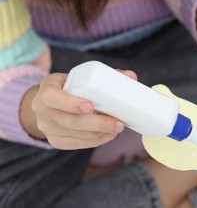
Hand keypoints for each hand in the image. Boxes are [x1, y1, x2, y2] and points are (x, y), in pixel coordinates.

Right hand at [22, 69, 136, 149]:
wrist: (49, 103)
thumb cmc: (69, 87)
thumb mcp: (78, 77)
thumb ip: (105, 75)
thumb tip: (131, 76)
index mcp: (46, 89)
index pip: (52, 97)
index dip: (71, 103)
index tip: (91, 106)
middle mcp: (42, 110)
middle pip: (69, 121)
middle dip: (96, 124)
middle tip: (117, 123)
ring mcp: (47, 128)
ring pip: (75, 134)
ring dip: (99, 133)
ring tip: (117, 128)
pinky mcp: (55, 140)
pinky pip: (76, 143)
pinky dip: (95, 141)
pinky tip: (108, 135)